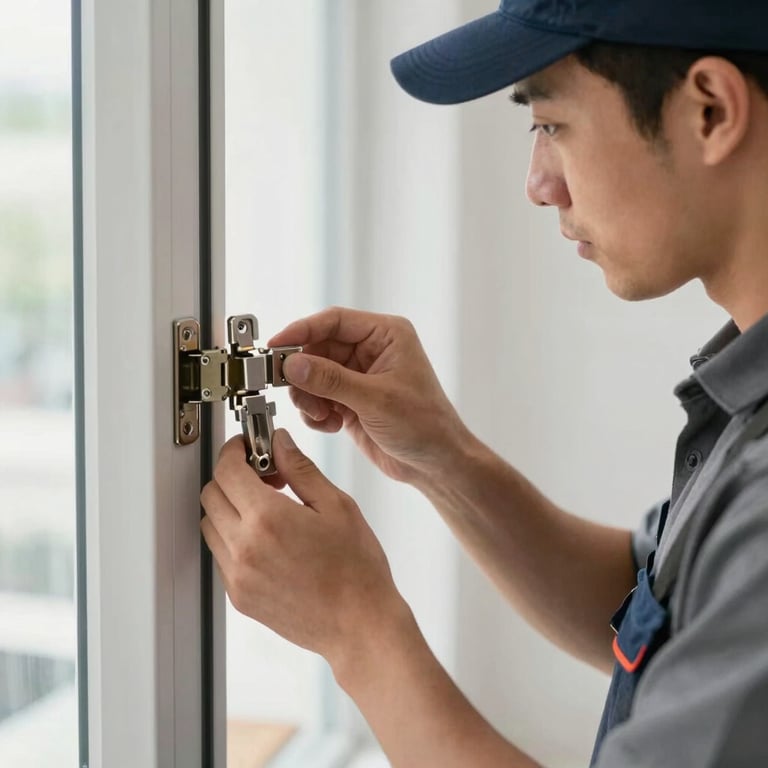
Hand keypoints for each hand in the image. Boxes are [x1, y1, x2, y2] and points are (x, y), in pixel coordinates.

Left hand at [200, 429, 404, 660]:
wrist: (360, 625)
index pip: (226, 470)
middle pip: (211, 494)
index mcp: (267, 519)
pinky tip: (268, 538)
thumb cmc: (357, 570)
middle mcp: (244, 547)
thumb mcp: (336, 505)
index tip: (247, 447)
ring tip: (267, 508)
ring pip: (210, 525)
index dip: (234, 451)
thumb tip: (280, 443)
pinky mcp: (240, 597)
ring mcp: (238, 576)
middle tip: (263, 475)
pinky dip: (234, 538)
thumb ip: (301, 469)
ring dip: (229, 507)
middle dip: (231, 477)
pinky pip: (221, 556)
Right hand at [269, 307, 471, 483]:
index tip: (276, 346)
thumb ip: (331, 380)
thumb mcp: (375, 400)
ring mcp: (358, 376)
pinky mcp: (349, 400)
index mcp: (385, 335)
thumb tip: (293, 364)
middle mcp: (370, 350)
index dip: (301, 330)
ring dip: (309, 396)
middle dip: (303, 372)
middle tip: (294, 390)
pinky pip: (317, 397)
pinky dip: (316, 412)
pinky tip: (332, 425)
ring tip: (322, 415)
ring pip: (312, 374)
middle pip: (317, 348)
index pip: (334, 321)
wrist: (436, 464)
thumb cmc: (425, 425)